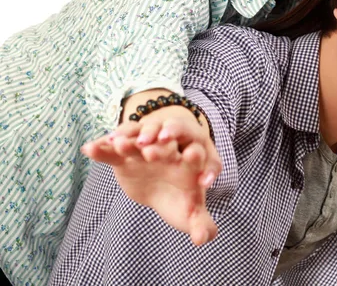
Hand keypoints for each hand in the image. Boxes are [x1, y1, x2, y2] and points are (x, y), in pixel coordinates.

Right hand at [82, 105, 221, 244]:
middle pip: (165, 143)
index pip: (196, 154)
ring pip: (137, 141)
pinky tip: (88, 149)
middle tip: (150, 150)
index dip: (194, 156)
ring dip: (128, 140)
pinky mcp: (123, 158)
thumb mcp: (191, 212)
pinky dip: (101, 149)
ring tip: (119, 143)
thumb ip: (200, 224)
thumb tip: (203, 239)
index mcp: (189, 162)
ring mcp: (144, 152)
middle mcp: (167, 151)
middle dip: (158, 146)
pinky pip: (111, 152)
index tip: (192, 156)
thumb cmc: (181, 198)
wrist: (161, 188)